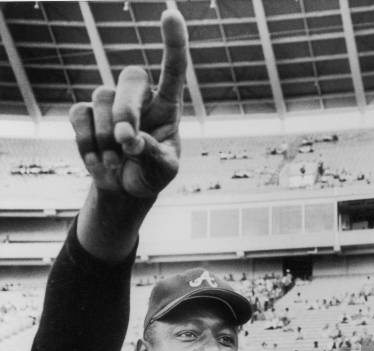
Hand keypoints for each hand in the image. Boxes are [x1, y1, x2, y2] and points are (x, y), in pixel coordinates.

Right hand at [69, 9, 186, 198]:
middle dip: (127, 110)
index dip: (173, 43)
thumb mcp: (164, 170)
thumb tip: (130, 140)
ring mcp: (110, 103)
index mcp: (167, 107)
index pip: (173, 70)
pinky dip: (87, 143)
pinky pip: (80, 115)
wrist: (125, 189)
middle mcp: (139, 98)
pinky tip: (99, 163)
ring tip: (117, 164)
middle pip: (131, 78)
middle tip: (127, 141)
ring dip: (107, 138)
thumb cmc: (152, 175)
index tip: (171, 14)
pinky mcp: (86, 113)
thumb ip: (153, 154)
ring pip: (102, 99)